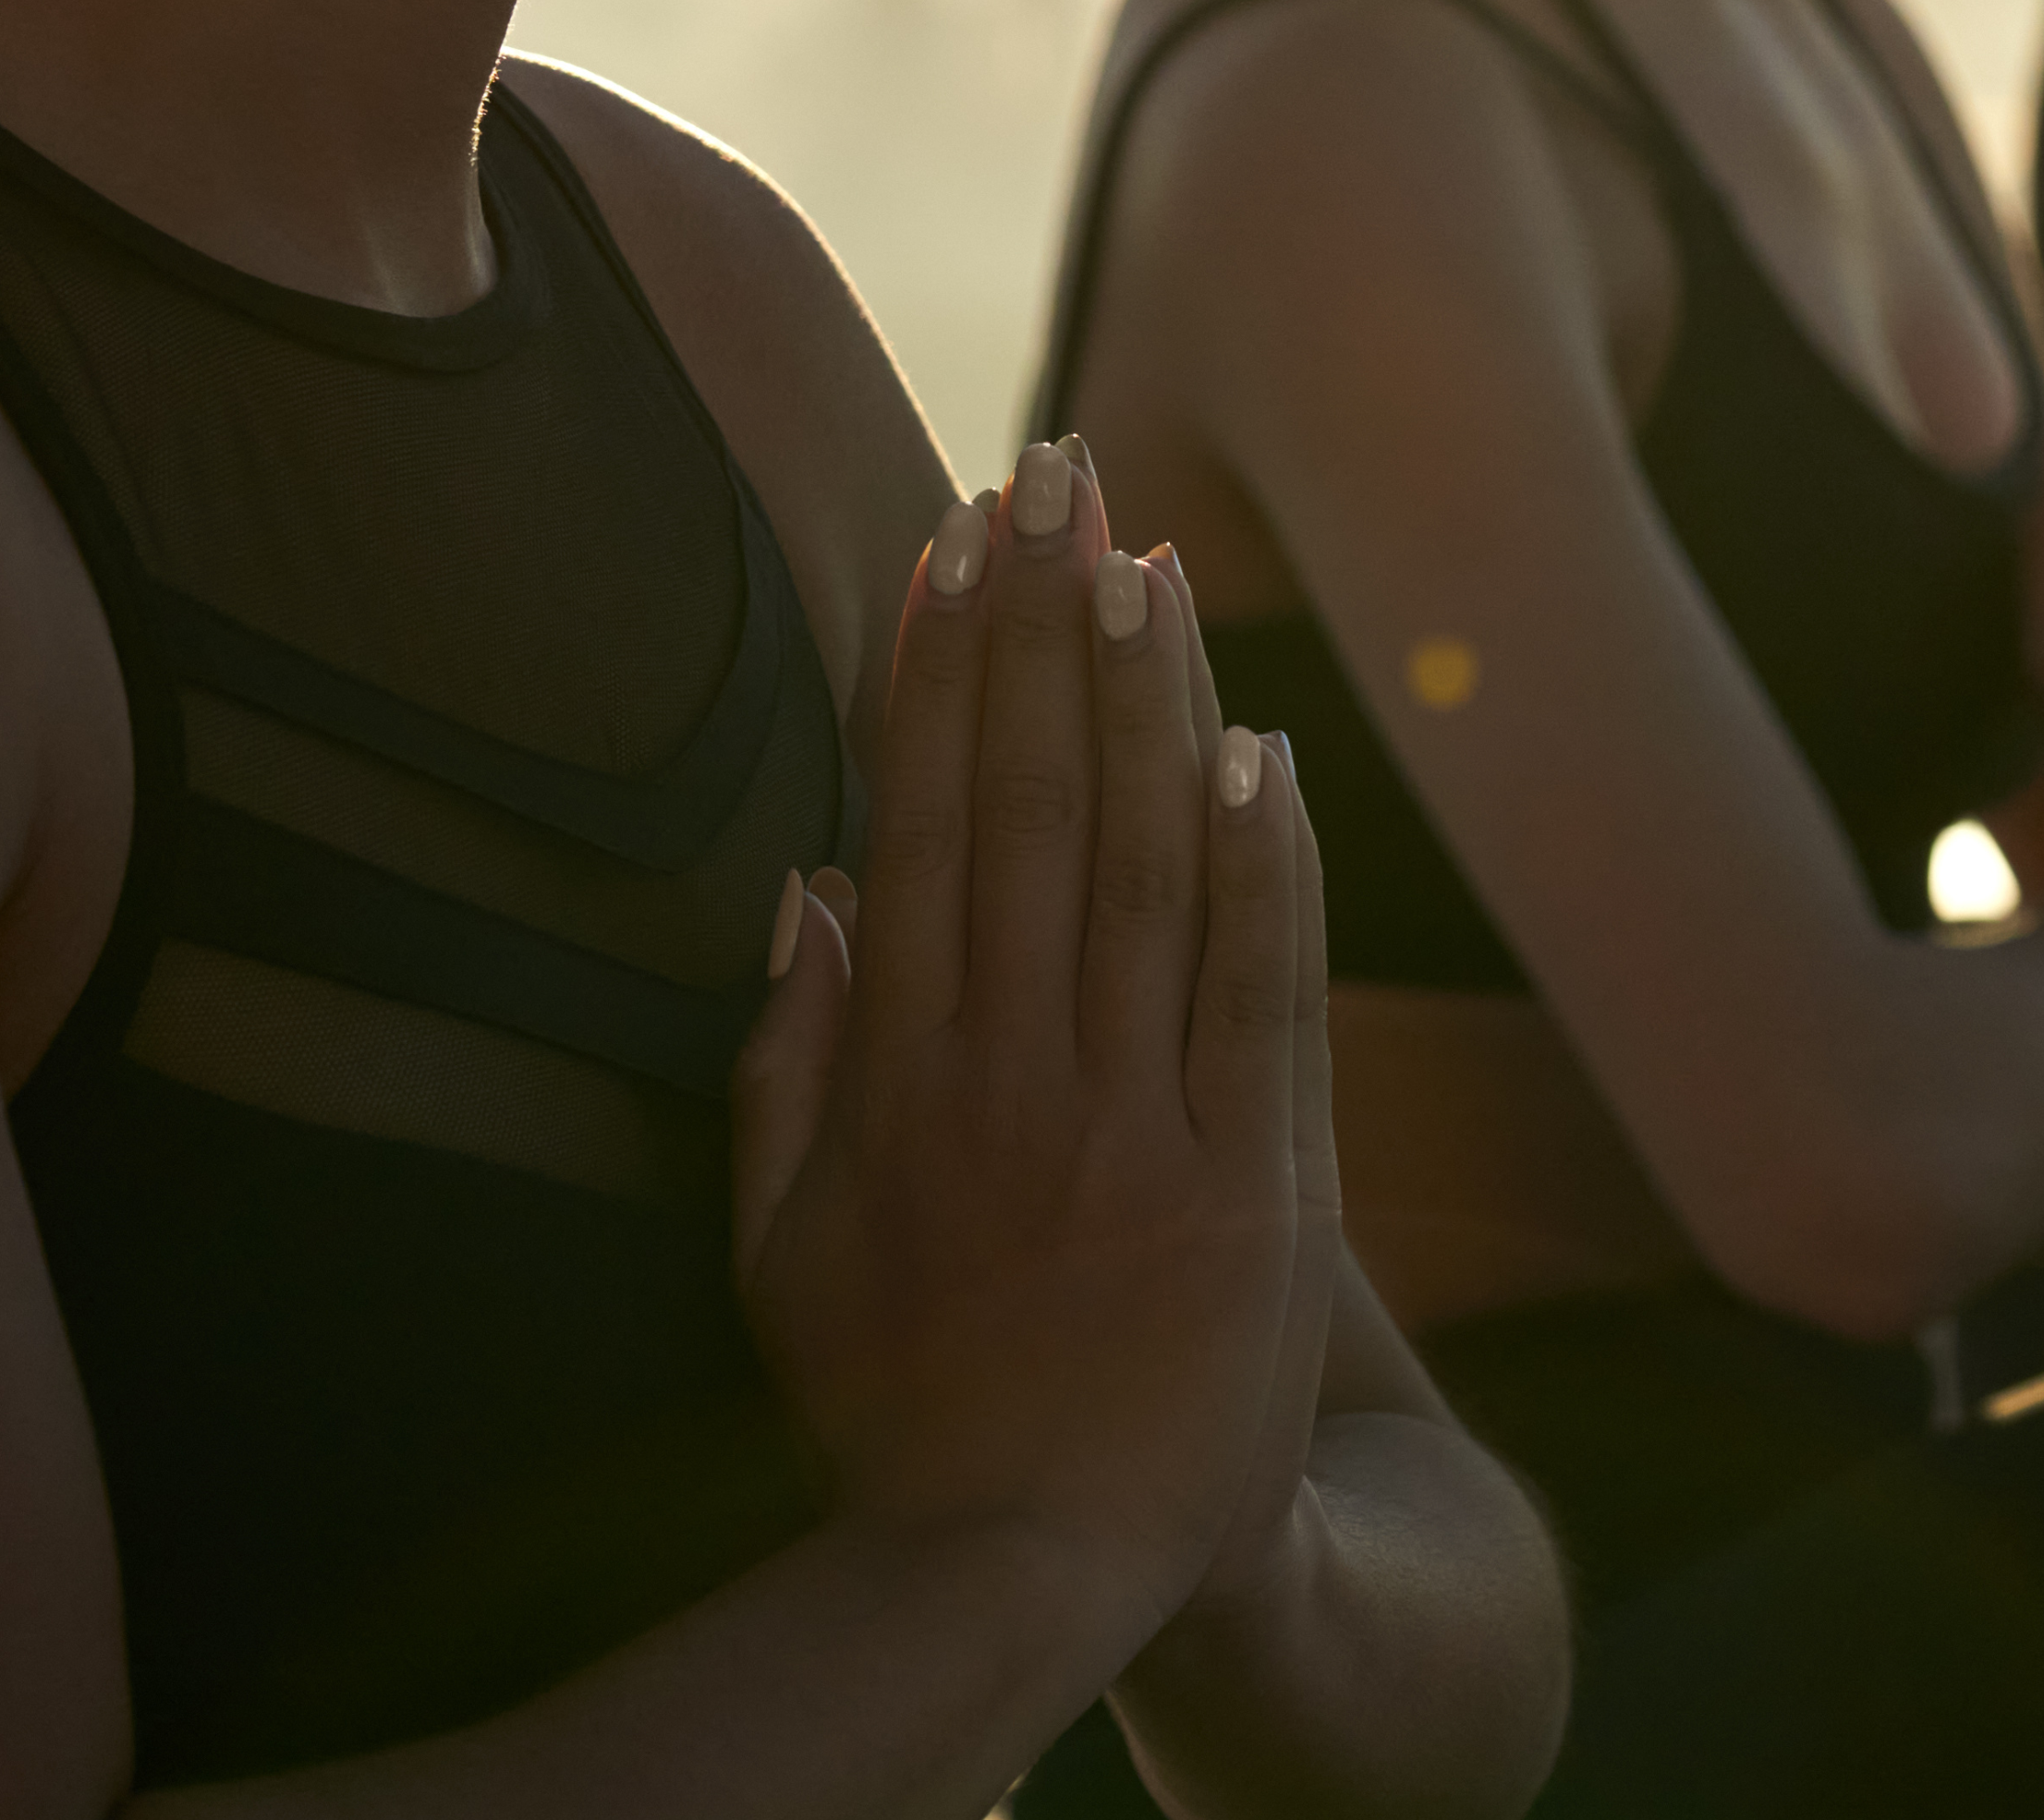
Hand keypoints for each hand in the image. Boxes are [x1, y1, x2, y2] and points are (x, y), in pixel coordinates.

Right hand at [728, 441, 1320, 1647]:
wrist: (1046, 1568)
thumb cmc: (904, 1406)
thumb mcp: (780, 1260)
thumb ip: (782, 1073)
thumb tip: (808, 891)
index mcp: (898, 1082)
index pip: (923, 826)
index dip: (938, 674)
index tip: (950, 543)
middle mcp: (1012, 1076)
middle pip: (1030, 806)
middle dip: (1037, 628)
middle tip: (1051, 475)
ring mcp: (1138, 1123)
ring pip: (1143, 865)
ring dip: (1144, 700)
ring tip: (1142, 555)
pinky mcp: (1258, 1177)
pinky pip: (1259, 988)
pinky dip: (1263, 862)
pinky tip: (1260, 744)